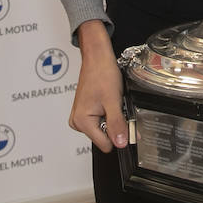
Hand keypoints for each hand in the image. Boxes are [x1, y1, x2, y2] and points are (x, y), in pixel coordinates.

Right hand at [68, 20, 127, 151]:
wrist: (98, 58)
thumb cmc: (102, 73)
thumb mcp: (113, 101)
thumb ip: (117, 124)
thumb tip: (121, 143)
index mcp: (81, 122)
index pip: (105, 145)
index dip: (118, 134)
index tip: (124, 120)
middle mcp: (78, 122)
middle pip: (105, 137)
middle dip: (115, 124)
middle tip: (116, 106)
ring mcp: (80, 118)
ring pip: (104, 129)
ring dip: (112, 118)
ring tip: (111, 101)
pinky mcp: (85, 113)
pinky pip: (101, 121)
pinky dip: (108, 113)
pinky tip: (108, 101)